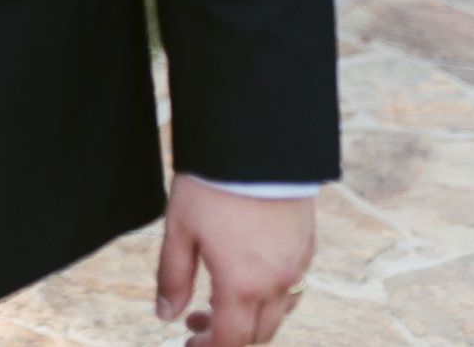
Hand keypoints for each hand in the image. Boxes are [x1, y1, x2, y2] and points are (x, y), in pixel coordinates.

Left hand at [155, 176, 315, 345]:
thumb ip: (173, 277)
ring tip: (219, 300)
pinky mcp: (307, 247)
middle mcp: (276, 283)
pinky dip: (271, 297)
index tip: (188, 344)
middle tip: (196, 322)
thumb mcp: (180, 230)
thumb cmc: (211, 185)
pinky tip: (249, 278)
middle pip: (259, 334)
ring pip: (279, 313)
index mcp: (242, 284)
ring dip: (251, 318)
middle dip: (228, 337)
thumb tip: (166, 315)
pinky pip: (294, 288)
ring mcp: (297, 266)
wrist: (256, 146)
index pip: (230, 340)